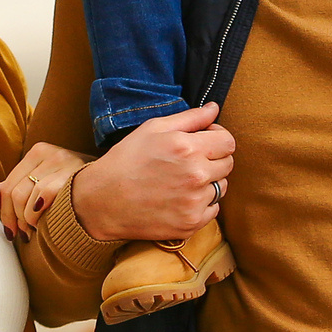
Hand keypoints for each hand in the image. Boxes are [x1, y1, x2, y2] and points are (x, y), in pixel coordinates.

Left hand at [0, 142, 89, 237]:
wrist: (114, 195)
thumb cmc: (77, 194)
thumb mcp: (42, 189)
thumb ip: (10, 194)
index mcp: (41, 152)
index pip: (7, 184)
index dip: (3, 211)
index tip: (10, 229)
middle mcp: (51, 152)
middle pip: (13, 192)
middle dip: (13, 219)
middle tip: (22, 233)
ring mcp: (63, 162)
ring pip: (24, 197)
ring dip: (26, 220)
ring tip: (34, 230)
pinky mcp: (72, 174)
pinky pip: (40, 198)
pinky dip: (37, 216)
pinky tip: (44, 224)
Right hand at [69, 104, 234, 241]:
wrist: (103, 201)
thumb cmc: (126, 160)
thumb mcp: (152, 129)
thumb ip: (189, 117)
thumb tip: (214, 108)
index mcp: (188, 148)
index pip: (228, 142)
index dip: (218, 138)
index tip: (204, 141)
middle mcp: (196, 175)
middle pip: (228, 164)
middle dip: (214, 159)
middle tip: (189, 161)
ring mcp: (195, 202)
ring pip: (221, 187)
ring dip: (209, 182)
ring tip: (182, 181)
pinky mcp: (191, 223)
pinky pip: (213, 210)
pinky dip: (202, 204)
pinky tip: (180, 198)